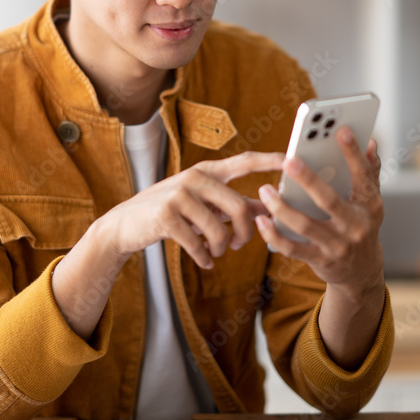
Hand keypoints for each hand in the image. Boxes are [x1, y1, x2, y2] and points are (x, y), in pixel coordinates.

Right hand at [102, 150, 280, 269]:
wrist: (125, 224)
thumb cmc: (170, 213)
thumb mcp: (201, 203)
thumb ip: (232, 203)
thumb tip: (267, 207)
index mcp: (207, 171)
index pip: (245, 162)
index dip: (271, 160)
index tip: (294, 160)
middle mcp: (194, 177)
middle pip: (239, 206)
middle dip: (246, 233)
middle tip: (238, 246)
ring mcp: (179, 195)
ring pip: (220, 229)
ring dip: (222, 248)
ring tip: (216, 252)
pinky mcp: (166, 216)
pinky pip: (198, 243)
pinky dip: (204, 257)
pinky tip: (203, 260)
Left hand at [254, 127, 384, 295]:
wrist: (361, 272)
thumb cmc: (361, 226)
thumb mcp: (370, 202)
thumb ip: (369, 172)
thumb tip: (371, 141)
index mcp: (369, 205)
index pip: (362, 175)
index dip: (353, 153)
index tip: (341, 130)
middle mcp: (356, 226)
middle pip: (329, 200)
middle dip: (308, 179)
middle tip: (288, 160)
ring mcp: (338, 246)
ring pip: (306, 225)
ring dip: (282, 207)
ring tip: (265, 189)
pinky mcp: (320, 261)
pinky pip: (292, 248)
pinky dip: (275, 235)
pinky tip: (261, 220)